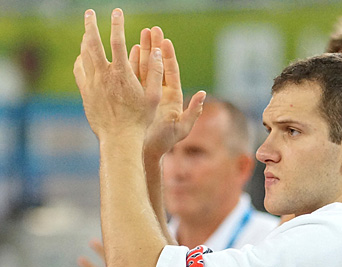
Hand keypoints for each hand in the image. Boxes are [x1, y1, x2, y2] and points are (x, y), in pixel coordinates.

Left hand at [73, 9, 161, 140]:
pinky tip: (83, 56)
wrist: (118, 138)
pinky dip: (81, 58)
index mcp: (121, 74)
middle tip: (89, 13)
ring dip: (85, 40)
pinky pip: (80, 69)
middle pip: (93, 43)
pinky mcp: (85, 92)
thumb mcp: (153, 97)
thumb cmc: (140, 119)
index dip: (117, 25)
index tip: (118, 12)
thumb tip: (156, 53)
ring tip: (87, 31)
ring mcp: (91, 83)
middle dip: (90, 25)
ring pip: (84, 55)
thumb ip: (154, 72)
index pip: (117, 42)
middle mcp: (103, 75)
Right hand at [130, 27, 205, 161]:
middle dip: (155, 46)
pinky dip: (131, 63)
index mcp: (173, 97)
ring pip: (145, 67)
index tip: (166, 41)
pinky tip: (128, 50)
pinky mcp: (134, 95)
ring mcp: (146, 92)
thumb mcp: (181, 128)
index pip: (171, 72)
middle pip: (158, 64)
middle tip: (152, 29)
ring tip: (140, 34)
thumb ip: (193, 112)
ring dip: (143, 50)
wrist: (145, 151)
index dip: (168, 56)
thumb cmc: (164, 142)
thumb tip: (203, 94)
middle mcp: (160, 91)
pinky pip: (133, 76)